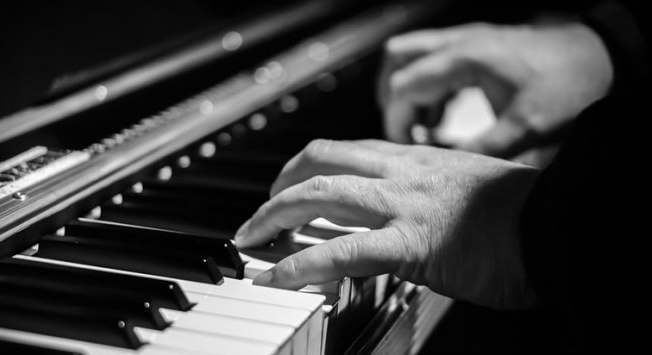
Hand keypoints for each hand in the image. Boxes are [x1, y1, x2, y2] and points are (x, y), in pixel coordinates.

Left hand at [235, 139, 539, 308]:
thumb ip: (430, 196)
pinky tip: (278, 276)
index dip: (311, 164)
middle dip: (281, 182)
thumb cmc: (521, 214)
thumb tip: (409, 216)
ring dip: (275, 214)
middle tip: (262, 209)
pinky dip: (300, 263)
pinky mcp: (411, 243)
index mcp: (418, 159)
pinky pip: (341, 251)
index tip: (294, 183)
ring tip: (252, 236)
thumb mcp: (467, 191)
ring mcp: (404, 204)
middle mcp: (404, 172)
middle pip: (322, 159)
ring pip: (320, 193)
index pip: (349, 150)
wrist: (558, 225)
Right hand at [378, 21, 612, 157]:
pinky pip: (432, 59)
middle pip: (396, 61)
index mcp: (465, 60)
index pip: (404, 87)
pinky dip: (426, 85)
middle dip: (393, 99)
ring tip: (423, 124)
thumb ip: (481, 148)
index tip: (405, 147)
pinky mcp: (475, 45)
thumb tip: (444, 169)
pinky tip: (441, 113)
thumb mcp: (524, 128)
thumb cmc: (566, 86)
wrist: (599, 57)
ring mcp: (465, 40)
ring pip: (410, 55)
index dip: (396, 120)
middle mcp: (459, 43)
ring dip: (407, 89)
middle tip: (407, 131)